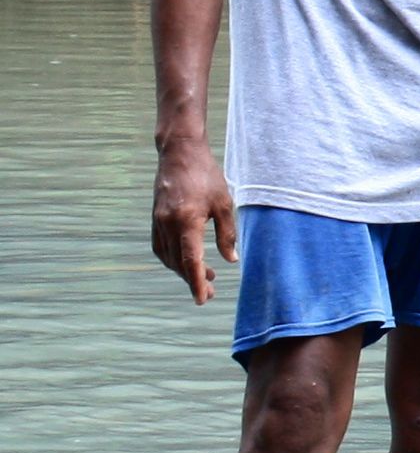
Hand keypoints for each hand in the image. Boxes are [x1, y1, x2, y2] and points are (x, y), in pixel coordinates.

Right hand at [151, 136, 237, 304]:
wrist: (179, 154)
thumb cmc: (206, 176)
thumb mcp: (224, 204)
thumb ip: (227, 233)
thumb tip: (231, 260)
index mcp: (186, 220)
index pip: (191, 259)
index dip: (196, 281)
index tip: (203, 298)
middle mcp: (167, 224)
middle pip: (179, 262)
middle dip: (193, 280)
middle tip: (212, 292)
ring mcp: (158, 221)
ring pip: (168, 256)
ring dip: (184, 270)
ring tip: (205, 277)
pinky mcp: (155, 218)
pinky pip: (161, 246)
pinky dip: (173, 258)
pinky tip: (187, 261)